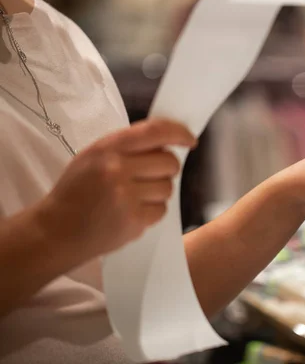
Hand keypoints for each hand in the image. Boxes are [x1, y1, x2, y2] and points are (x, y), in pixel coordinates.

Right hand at [38, 118, 195, 257]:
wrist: (56, 231)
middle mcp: (118, 169)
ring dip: (158, 192)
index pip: (156, 131)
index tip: (190, 139)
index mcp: (107, 148)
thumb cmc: (77, 191)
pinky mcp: (133, 221)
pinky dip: (152, 211)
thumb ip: (127, 147)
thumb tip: (167, 143)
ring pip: (168, 187)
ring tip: (134, 197)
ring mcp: (126, 197)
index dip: (179, 133)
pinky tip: (132, 212)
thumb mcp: (93, 157)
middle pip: (169, 162)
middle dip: (166, 169)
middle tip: (150, 176)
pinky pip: (161, 210)